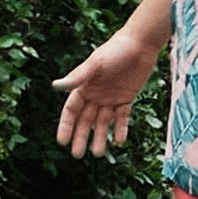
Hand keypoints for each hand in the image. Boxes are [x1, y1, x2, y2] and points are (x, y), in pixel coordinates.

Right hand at [53, 26, 154, 160]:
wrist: (141, 43)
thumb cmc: (115, 49)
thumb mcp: (95, 63)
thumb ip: (78, 77)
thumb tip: (56, 86)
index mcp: (84, 87)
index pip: (71, 110)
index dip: (66, 126)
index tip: (62, 142)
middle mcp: (95, 95)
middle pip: (85, 120)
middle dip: (81, 137)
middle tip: (78, 155)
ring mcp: (111, 98)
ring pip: (103, 122)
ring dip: (100, 137)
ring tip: (99, 154)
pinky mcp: (126, 98)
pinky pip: (122, 117)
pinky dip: (120, 128)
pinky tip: (119, 140)